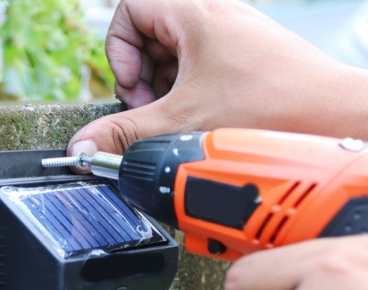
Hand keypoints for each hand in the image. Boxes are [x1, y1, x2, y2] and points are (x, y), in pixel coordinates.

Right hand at [70, 0, 367, 158]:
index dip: (119, 49)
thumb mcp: (182, 122)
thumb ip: (126, 133)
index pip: (129, 7)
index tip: (132, 86)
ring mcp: (230, 36)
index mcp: (195, 13)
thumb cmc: (274, 106)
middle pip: (149, 32)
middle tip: (153, 106)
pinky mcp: (242, 57)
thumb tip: (85, 145)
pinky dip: (188, 91)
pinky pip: (198, 65)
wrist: (335, 117)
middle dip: (142, 75)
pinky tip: (199, 117)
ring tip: (179, 115)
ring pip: (173, 52)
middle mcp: (213, 16)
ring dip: (165, 87)